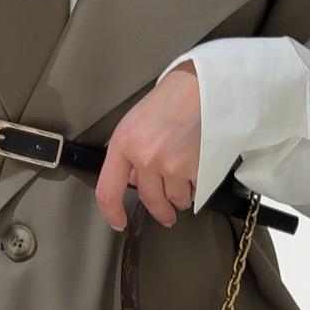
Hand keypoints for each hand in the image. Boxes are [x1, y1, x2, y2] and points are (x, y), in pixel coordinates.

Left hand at [95, 63, 200, 230]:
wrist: (201, 87)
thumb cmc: (168, 100)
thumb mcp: (135, 122)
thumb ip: (129, 154)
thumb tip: (135, 180)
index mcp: (124, 145)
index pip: (108, 191)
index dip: (111, 212)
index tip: (118, 222)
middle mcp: (145, 158)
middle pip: (149, 200)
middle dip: (159, 212)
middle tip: (165, 216)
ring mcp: (172, 165)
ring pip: (175, 199)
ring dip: (179, 198)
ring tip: (184, 186)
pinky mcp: (196, 168)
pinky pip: (195, 191)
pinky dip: (196, 188)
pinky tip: (197, 174)